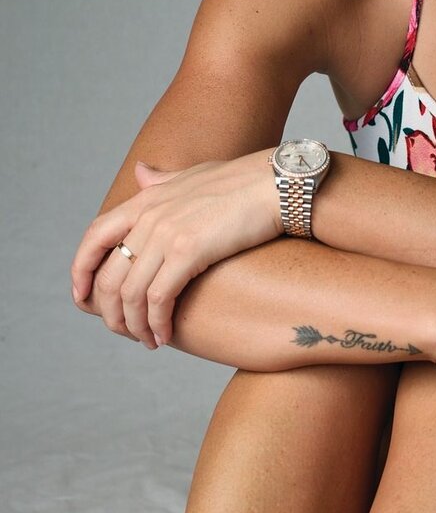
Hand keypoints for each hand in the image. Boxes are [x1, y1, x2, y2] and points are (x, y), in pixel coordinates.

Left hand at [70, 149, 281, 348]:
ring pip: (130, 294)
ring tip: (149, 340)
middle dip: (110, 312)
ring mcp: (166, 233)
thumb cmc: (243, 180)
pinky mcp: (188, 251)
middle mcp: (150, 216)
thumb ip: (162, 180)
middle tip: (125, 331)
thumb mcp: (193, 174)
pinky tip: (165, 334)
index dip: (81, 270)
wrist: (277, 183)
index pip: (94, 236)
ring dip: (134, 325)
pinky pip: (159, 299)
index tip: (83, 297)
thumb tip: (139, 171)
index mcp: (147, 199)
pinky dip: (157, 323)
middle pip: (108, 275)